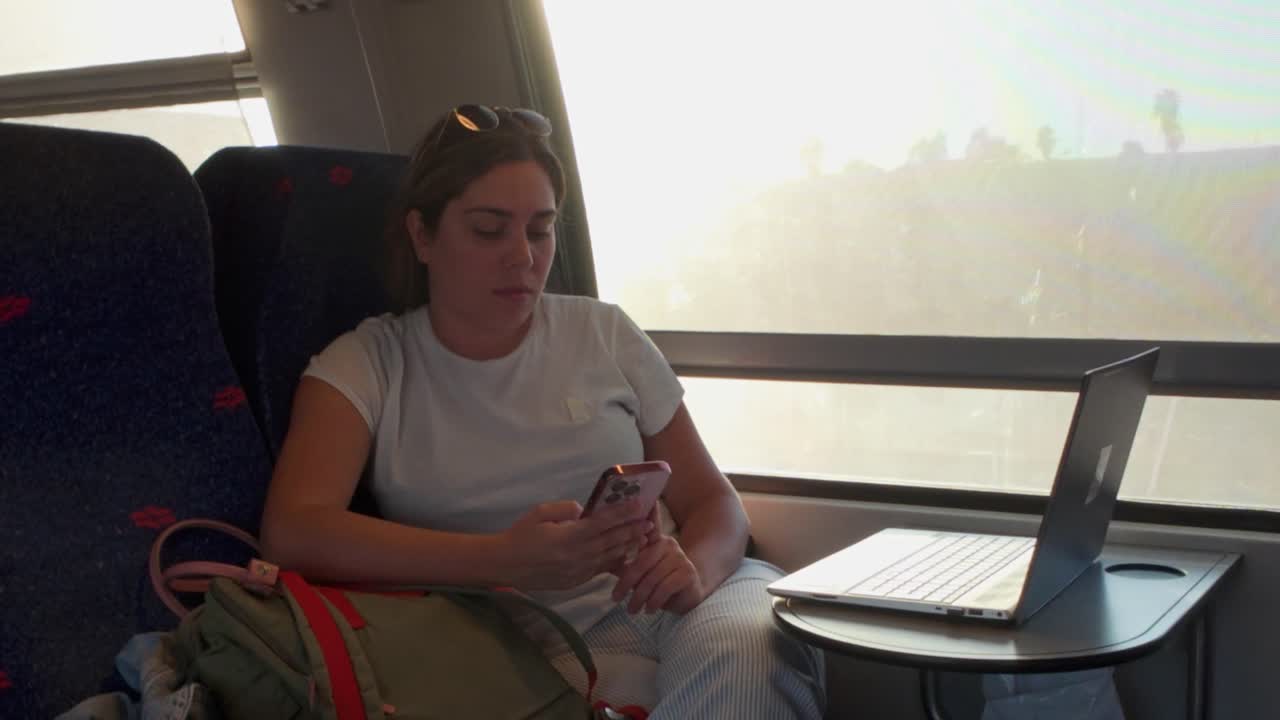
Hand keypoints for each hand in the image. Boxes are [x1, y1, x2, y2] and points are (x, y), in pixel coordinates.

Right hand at [497, 498, 651, 590]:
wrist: (506, 565)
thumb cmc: (521, 534)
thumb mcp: (540, 513)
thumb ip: (566, 509)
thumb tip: (585, 511)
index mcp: (569, 536)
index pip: (603, 523)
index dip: (622, 513)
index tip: (638, 505)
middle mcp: (577, 555)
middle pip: (611, 541)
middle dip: (632, 530)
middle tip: (649, 521)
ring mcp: (578, 571)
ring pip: (609, 557)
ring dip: (627, 546)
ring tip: (642, 537)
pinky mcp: (576, 581)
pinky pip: (600, 569)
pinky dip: (614, 561)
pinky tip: (623, 554)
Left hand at [610, 515, 705, 614]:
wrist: (689, 595)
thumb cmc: (661, 581)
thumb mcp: (644, 572)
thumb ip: (629, 563)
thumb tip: (604, 560)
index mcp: (656, 540)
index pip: (650, 524)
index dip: (649, 511)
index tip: (645, 498)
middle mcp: (668, 544)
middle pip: (641, 562)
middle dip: (626, 583)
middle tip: (616, 598)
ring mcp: (680, 558)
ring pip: (651, 579)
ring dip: (639, 598)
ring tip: (632, 609)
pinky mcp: (687, 574)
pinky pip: (664, 588)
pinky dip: (653, 602)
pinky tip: (649, 610)